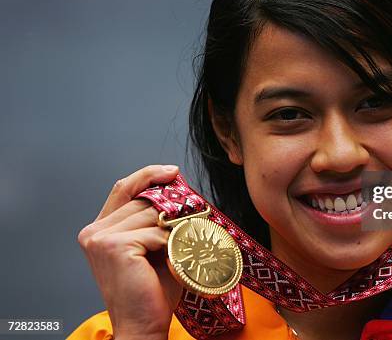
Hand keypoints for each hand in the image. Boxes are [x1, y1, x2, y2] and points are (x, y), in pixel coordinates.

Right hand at [78, 165, 182, 339]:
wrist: (142, 324)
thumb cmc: (151, 290)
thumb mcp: (152, 247)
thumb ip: (155, 220)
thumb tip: (178, 191)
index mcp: (99, 229)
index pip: (123, 188)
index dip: (148, 175)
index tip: (173, 172)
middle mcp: (93, 231)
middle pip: (142, 200)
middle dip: (171, 208)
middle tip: (192, 220)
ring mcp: (100, 238)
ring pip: (151, 214)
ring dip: (172, 229)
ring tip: (179, 248)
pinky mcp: (114, 246)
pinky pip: (155, 232)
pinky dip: (170, 244)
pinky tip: (171, 260)